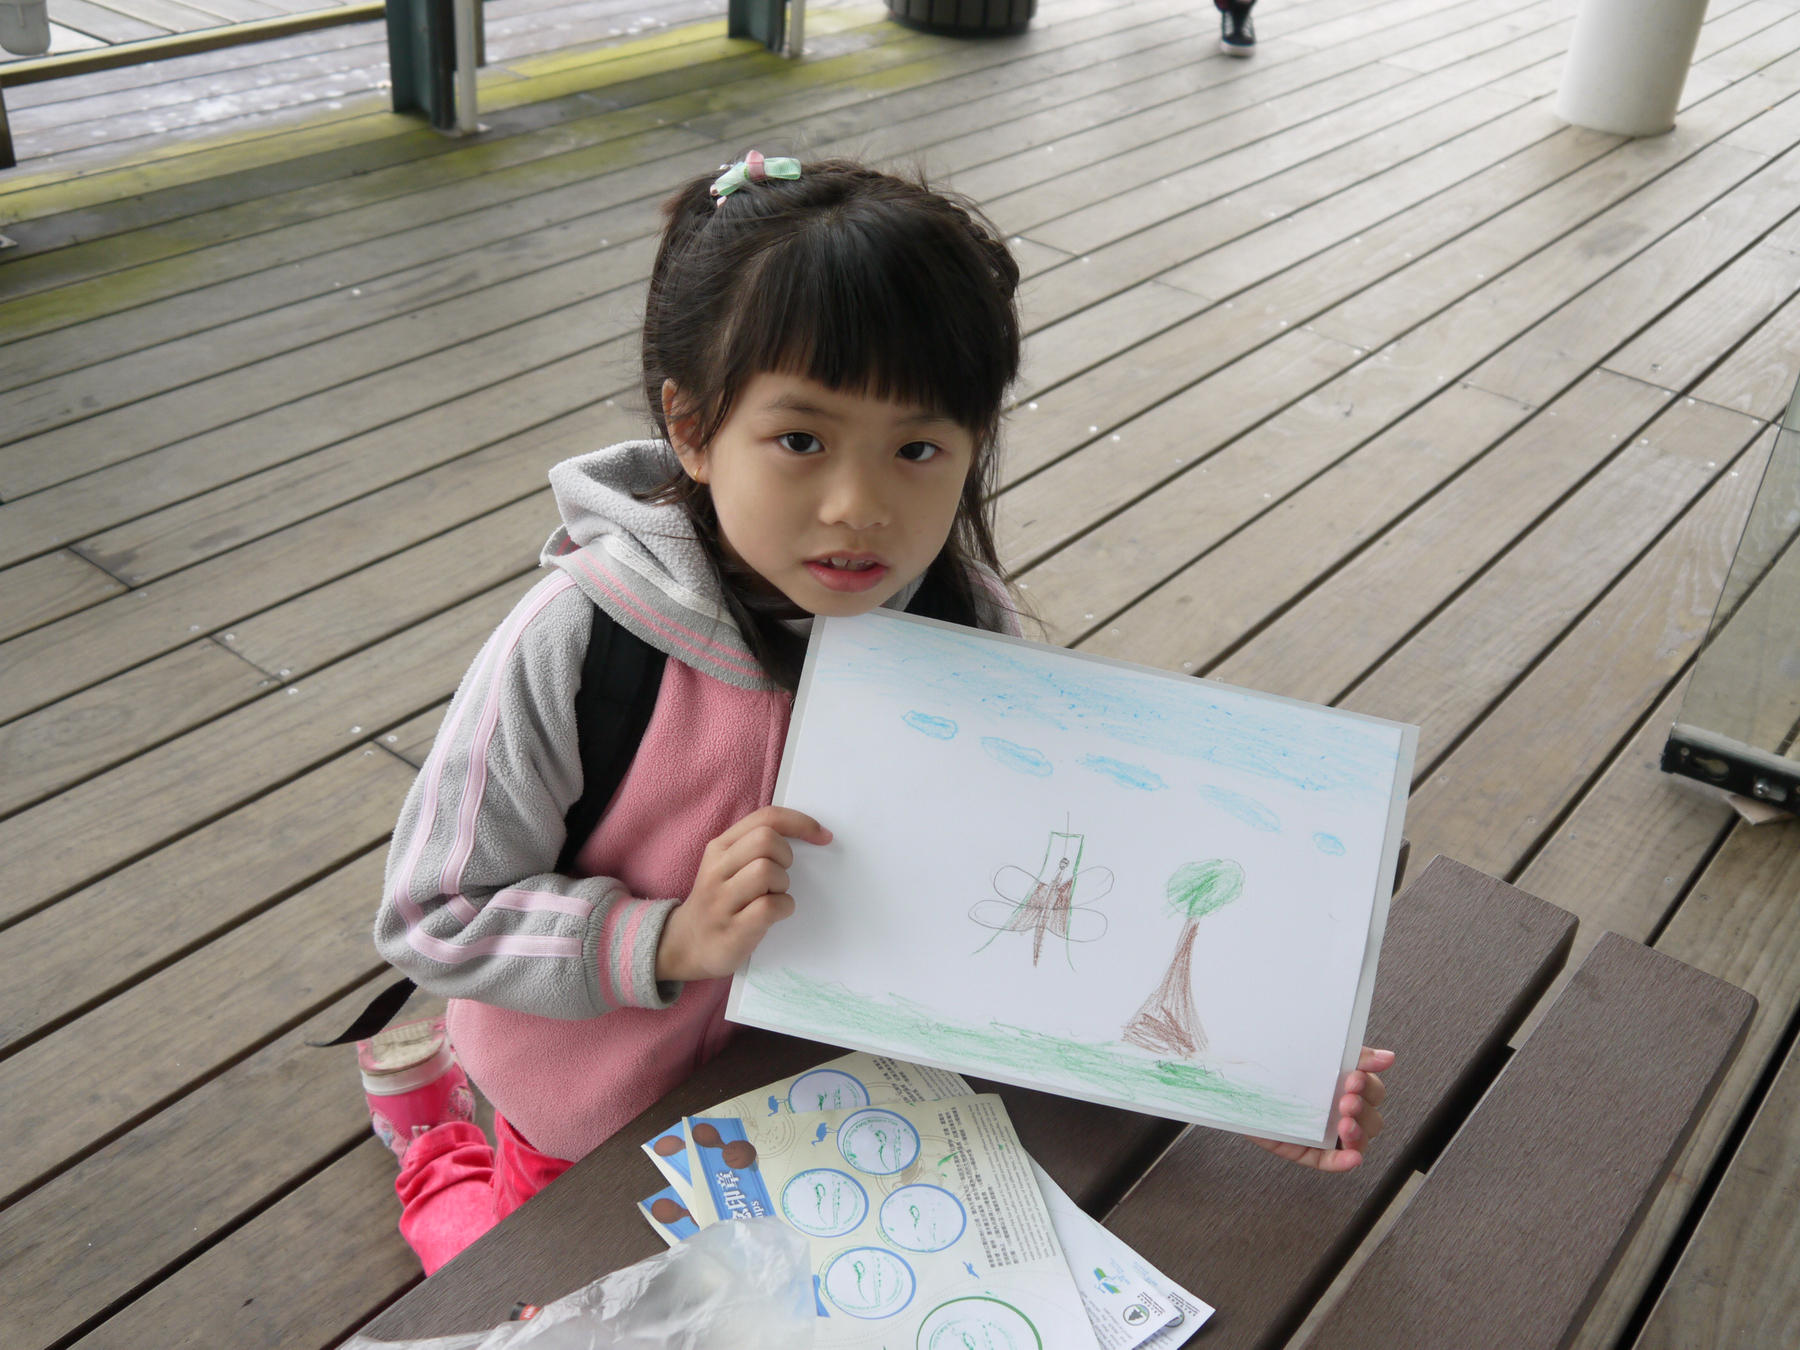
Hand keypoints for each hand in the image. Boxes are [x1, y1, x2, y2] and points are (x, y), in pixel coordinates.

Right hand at [656, 806, 831, 981]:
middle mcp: (717, 869)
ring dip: (782, 884)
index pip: (765, 818)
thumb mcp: (728, 865)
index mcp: (720, 847)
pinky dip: (783, 907)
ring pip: (766, 871)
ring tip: (773, 895)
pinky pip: (768, 907)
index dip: (800, 823)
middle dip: (786, 856)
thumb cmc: (720, 900)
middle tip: (781, 876)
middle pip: (766, 840)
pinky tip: (776, 913)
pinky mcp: (731, 930)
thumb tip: (808, 831)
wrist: (686, 944)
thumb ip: (755, 846)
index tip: (823, 836)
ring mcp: (721, 900)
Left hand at [1250, 1047, 1392, 1172]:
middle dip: (1362, 1109)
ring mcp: (1327, 1134)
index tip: (1354, 1077)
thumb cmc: (1280, 1066)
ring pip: (1358, 1142)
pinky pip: (1331, 1162)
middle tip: (1345, 1100)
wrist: (1239, 1081)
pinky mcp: (1309, 1152)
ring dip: (1357, 1133)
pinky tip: (1352, 1157)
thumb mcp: (1315, 1053)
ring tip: (1343, 1123)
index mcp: (1346, 1088)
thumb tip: (1387, 1057)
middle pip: (1372, 1119)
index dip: (1369, 1087)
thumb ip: (1352, 1055)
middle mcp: (1341, 1112)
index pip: (1373, 1091)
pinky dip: (1344, 1161)